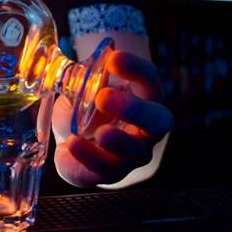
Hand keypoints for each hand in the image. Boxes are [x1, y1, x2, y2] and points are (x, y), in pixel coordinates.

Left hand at [52, 51, 172, 186]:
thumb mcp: (85, 88)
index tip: (113, 58)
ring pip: (137, 152)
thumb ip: (84, 77)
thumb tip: (76, 65)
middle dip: (134, 109)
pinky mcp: (112, 173)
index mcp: (144, 98)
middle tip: (104, 97)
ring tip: (100, 132)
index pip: (149, 80)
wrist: (75, 140)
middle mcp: (147, 129)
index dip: (135, 69)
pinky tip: (73, 142)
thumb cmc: (88, 109)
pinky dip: (88, 155)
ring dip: (119, 141)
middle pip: (158, 121)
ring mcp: (133, 154)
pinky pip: (105, 168)